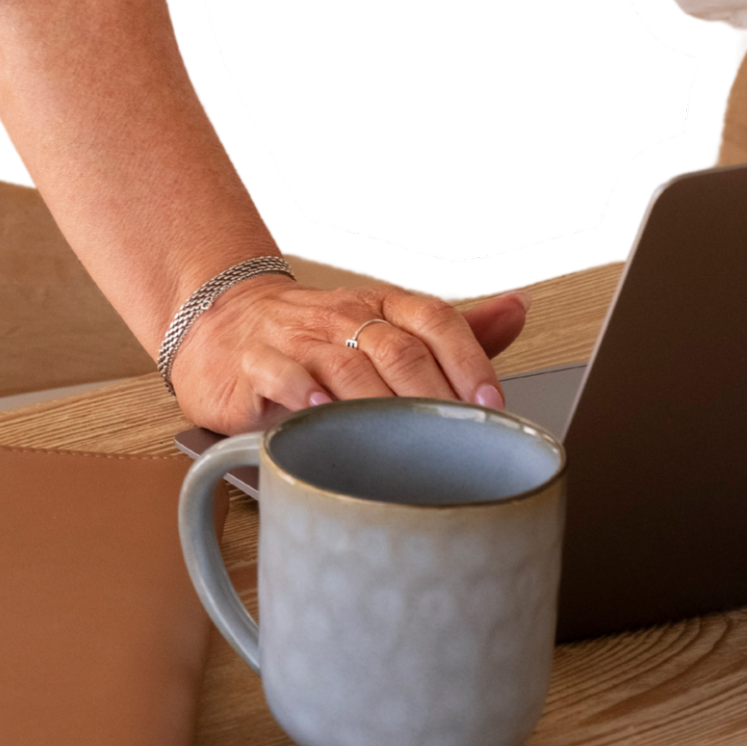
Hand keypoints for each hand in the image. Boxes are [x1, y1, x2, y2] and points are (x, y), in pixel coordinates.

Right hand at [171, 277, 530, 435]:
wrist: (226, 324)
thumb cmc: (316, 336)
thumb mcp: (384, 327)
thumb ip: (453, 330)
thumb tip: (519, 308)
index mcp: (382, 308)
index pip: (434, 319)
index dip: (469, 358)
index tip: (491, 404)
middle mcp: (344, 316)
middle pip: (398, 347)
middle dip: (433, 395)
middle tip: (457, 436)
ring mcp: (297, 338)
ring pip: (346, 364)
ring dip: (379, 402)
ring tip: (404, 437)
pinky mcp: (254, 363)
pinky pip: (280, 374)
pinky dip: (303, 394)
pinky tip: (322, 416)